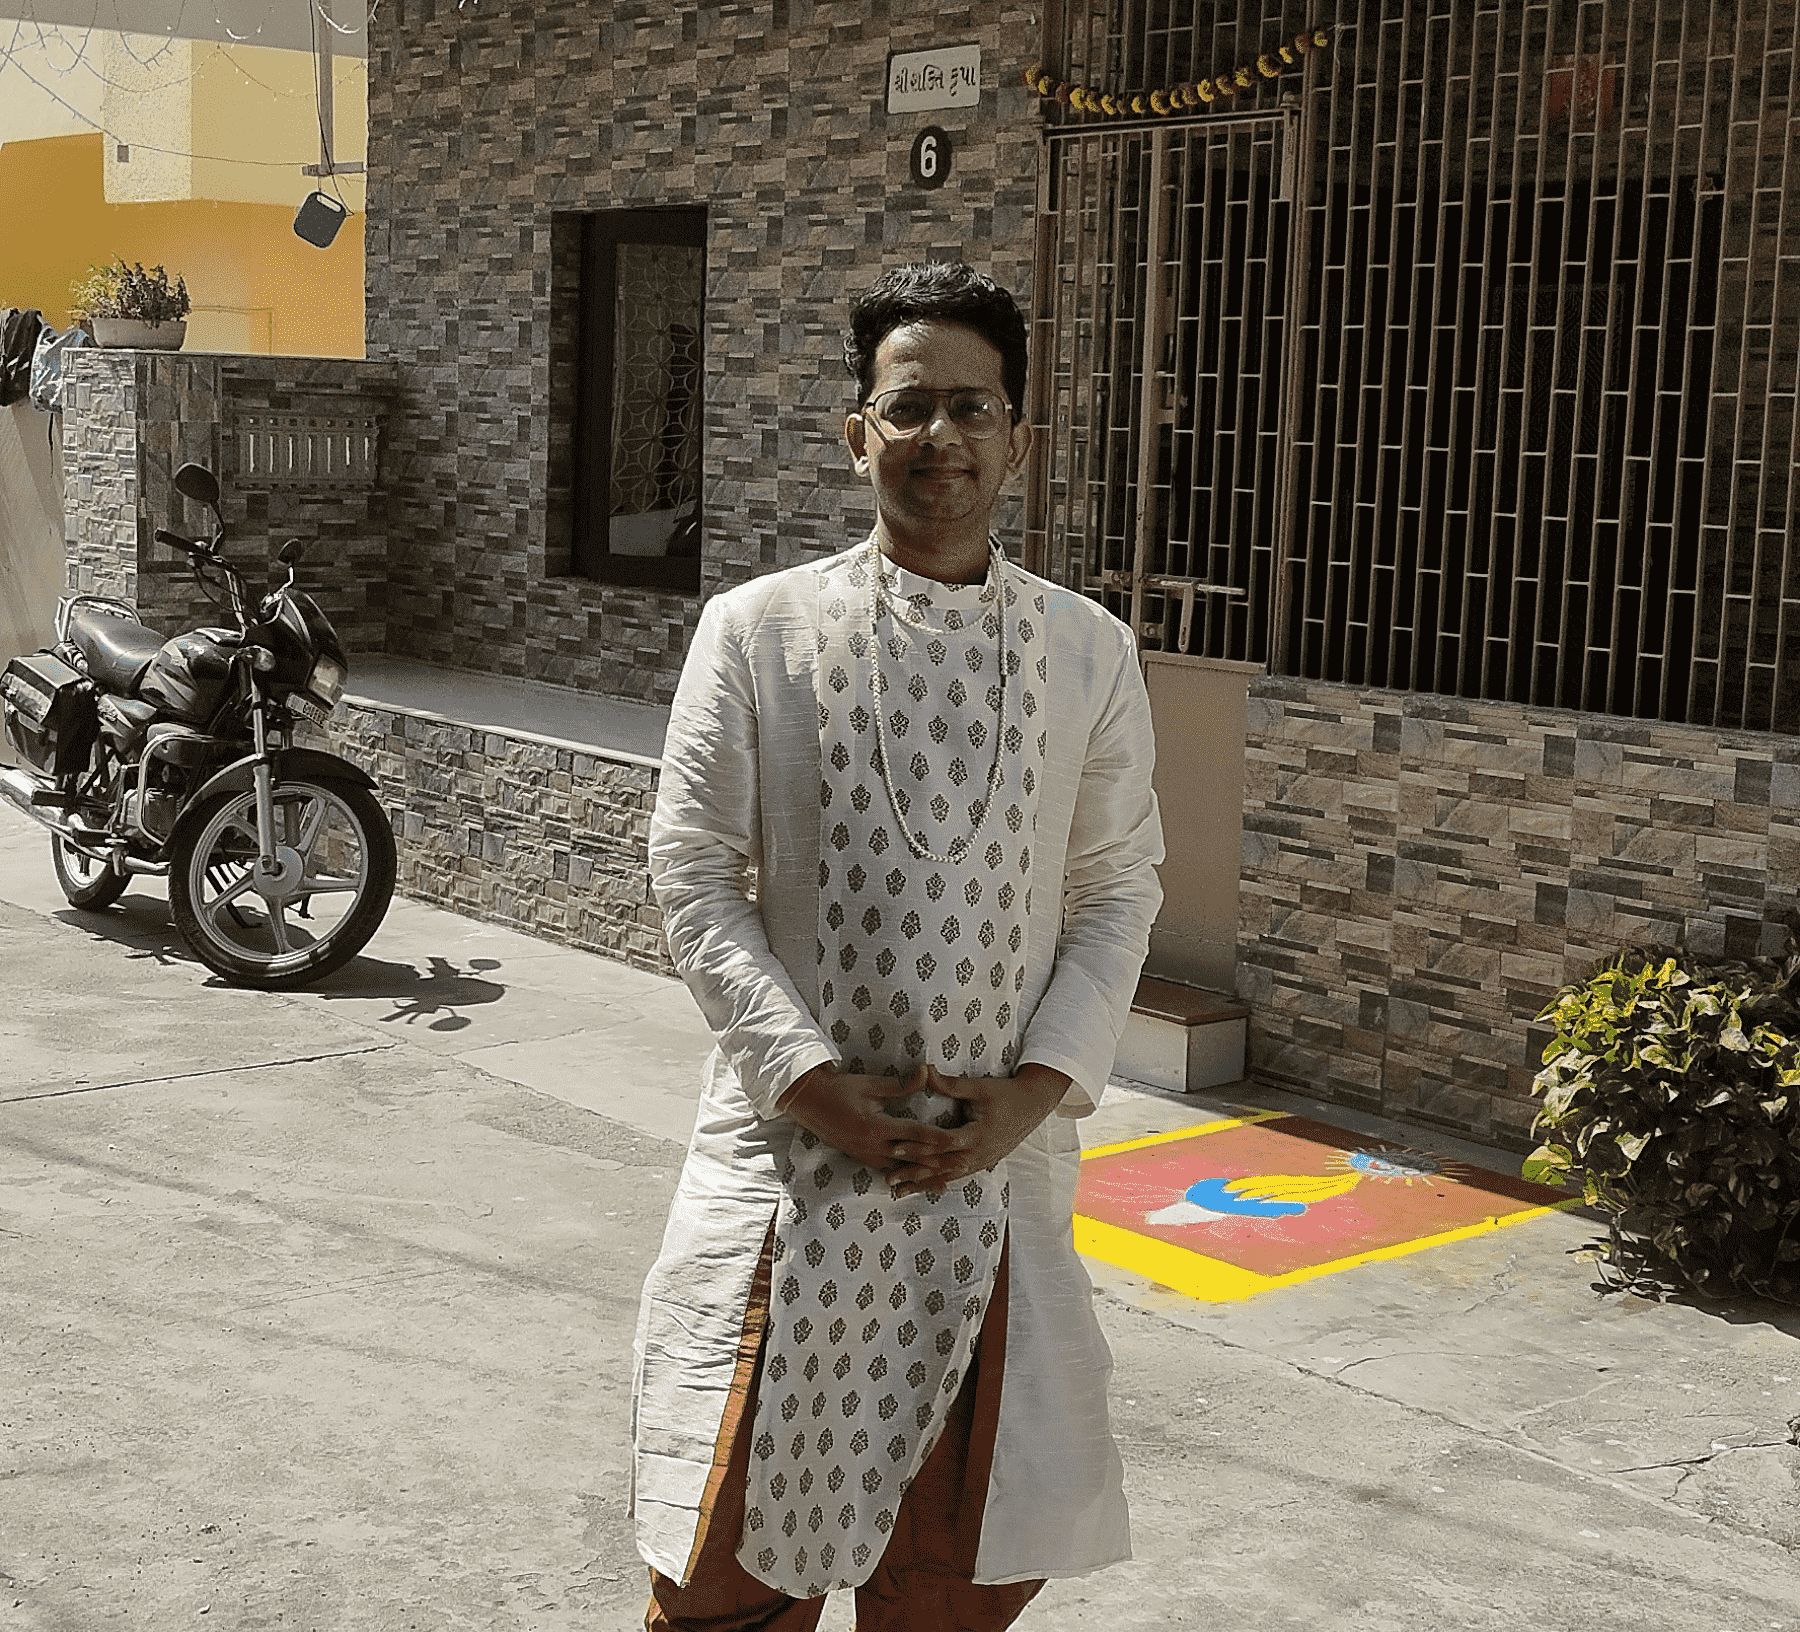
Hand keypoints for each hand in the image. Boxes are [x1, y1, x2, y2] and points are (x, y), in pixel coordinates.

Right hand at [780, 1062, 963, 1172]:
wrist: (809, 1102)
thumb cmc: (840, 1089)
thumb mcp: (870, 1084)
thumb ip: (901, 1085)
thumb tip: (926, 1071)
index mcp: (875, 1126)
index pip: (914, 1134)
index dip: (936, 1138)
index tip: (956, 1141)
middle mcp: (871, 1145)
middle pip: (911, 1158)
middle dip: (937, 1162)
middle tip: (961, 1165)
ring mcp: (865, 1155)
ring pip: (900, 1169)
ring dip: (922, 1174)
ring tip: (945, 1181)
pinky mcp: (861, 1158)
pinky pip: (887, 1170)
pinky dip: (904, 1175)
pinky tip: (916, 1181)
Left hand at [886, 1062, 1072, 1198]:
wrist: (1034, 1105)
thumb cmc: (1006, 1093)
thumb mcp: (979, 1087)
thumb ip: (951, 1084)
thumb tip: (924, 1070)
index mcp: (978, 1134)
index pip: (942, 1144)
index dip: (918, 1146)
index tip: (895, 1147)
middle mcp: (979, 1153)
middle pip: (941, 1167)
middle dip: (914, 1173)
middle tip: (889, 1178)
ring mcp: (982, 1160)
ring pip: (948, 1176)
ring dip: (923, 1183)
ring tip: (900, 1192)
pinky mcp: (983, 1162)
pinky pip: (958, 1176)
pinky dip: (938, 1182)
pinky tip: (924, 1188)